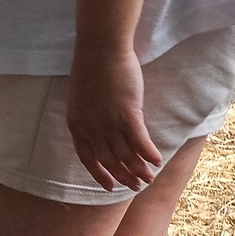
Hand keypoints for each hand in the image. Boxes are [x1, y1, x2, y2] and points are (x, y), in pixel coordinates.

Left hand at [64, 40, 159, 190]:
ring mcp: (110, 123)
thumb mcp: (81, 99)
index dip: (99, 174)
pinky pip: (140, 142)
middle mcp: (92, 129)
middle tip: (136, 186)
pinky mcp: (128, 115)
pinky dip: (149, 155)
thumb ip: (89, 118)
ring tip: (149, 178)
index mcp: (77, 125)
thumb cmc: (90, 68)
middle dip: (124, 176)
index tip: (110, 186)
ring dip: (139, 170)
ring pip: (127, 156)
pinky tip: (157, 161)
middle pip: (109, 161)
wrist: (100, 49)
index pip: (87, 159)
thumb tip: (101, 132)